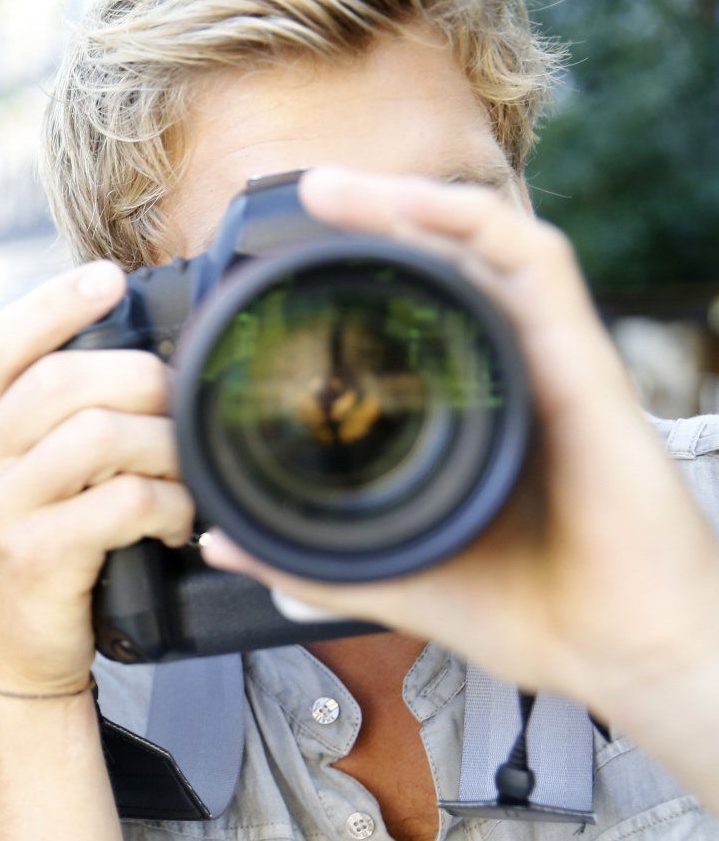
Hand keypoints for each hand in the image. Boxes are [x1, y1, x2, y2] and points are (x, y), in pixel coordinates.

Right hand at [0, 266, 192, 691]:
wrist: (9, 654)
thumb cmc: (37, 553)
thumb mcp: (25, 476)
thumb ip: (57, 419)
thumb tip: (143, 356)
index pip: (2, 343)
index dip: (56, 301)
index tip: (110, 280)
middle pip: (66, 379)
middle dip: (146, 381)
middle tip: (184, 405)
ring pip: (100, 435)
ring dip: (166, 447)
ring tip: (186, 471)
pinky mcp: (33, 555)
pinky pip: (122, 502)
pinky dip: (168, 505)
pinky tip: (176, 521)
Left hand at [201, 167, 718, 708]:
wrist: (621, 652)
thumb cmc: (533, 612)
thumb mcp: (389, 578)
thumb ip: (307, 560)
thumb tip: (219, 541)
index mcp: (473, 412)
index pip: (415, 317)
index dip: (356, 277)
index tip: (275, 273)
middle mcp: (514, 372)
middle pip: (444, 262)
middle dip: (373, 218)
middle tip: (302, 193)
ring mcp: (551, 360)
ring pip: (482, 244)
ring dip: (408, 203)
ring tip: (333, 187)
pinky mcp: (585, 362)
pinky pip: (535, 265)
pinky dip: (476, 224)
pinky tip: (421, 204)